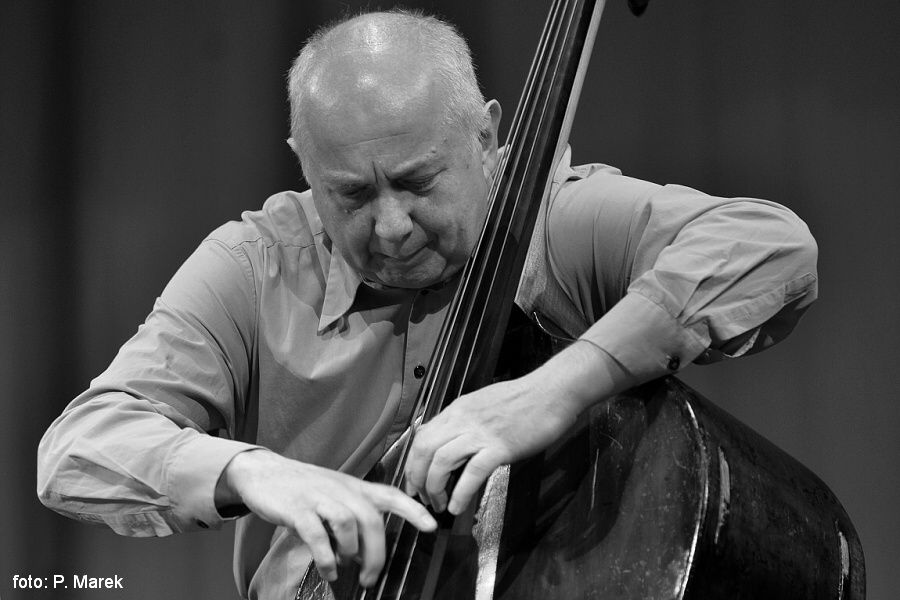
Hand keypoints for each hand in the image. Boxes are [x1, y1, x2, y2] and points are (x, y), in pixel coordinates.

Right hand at [216, 450, 436, 586]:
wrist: (264, 472)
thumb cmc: (303, 488)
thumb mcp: (334, 496)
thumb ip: (351, 519)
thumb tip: (363, 555)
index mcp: (354, 487)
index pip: (390, 495)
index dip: (413, 509)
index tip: (431, 526)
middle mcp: (341, 489)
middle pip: (371, 520)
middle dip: (376, 554)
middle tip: (370, 578)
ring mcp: (319, 497)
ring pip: (348, 524)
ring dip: (350, 553)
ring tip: (343, 567)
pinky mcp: (297, 508)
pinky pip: (317, 535)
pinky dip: (326, 557)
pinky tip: (328, 570)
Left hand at [403, 371, 578, 515]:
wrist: (552, 391)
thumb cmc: (525, 399)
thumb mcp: (484, 405)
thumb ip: (466, 422)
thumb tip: (454, 442)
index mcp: (458, 410)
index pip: (422, 436)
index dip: (413, 462)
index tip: (415, 480)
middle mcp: (463, 419)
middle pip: (424, 449)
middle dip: (417, 478)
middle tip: (422, 497)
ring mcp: (481, 433)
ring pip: (441, 461)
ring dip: (435, 488)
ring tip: (440, 505)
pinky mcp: (500, 446)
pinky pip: (472, 472)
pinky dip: (461, 493)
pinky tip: (458, 507)